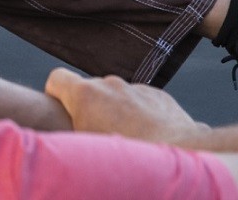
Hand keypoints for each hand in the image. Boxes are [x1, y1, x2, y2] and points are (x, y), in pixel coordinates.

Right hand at [44, 69, 205, 142]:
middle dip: (90, 109)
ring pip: (116, 97)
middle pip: (89, 90)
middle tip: (96, 136)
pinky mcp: (157, 95)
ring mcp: (135, 88)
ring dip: (116, 114)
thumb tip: (63, 145)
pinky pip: (139, 102)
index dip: (55, 94)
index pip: (56, 78)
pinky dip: (139, 116)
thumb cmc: (131, 158)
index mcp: (86, 95)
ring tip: (126, 142)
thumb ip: (72, 135)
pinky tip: (147, 139)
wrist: (182, 153)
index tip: (61, 111)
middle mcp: (109, 84)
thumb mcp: (87, 150)